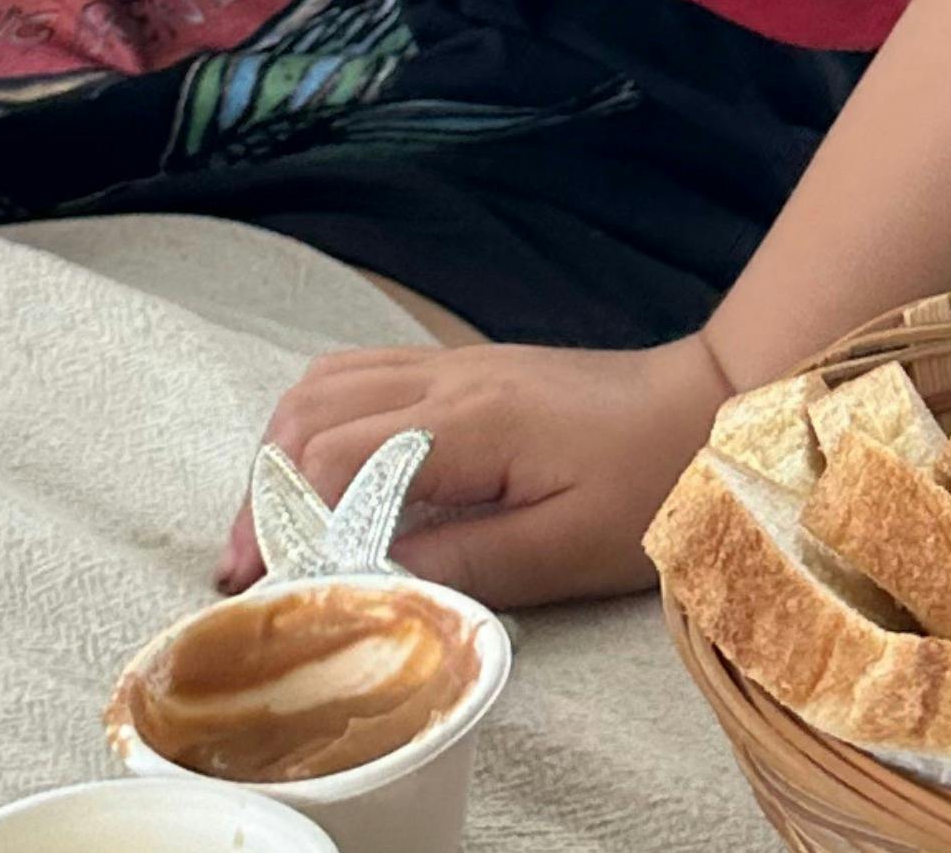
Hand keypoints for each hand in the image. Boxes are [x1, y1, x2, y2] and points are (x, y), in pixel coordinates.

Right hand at [223, 332, 739, 612]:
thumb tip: (370, 583)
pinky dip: (316, 422)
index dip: (290, 524)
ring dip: (280, 452)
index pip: (337, 459)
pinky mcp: (460, 367)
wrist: (703, 406)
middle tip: (247, 569)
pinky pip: (359, 374)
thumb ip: (462, 564)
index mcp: (471, 423)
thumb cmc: (649, 482)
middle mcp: (446, 378)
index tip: (272, 586)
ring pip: (324, 384)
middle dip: (264, 492)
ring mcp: (450, 363)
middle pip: (310, 414)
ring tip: (271, 527)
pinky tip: (318, 473)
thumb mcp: (564, 549)